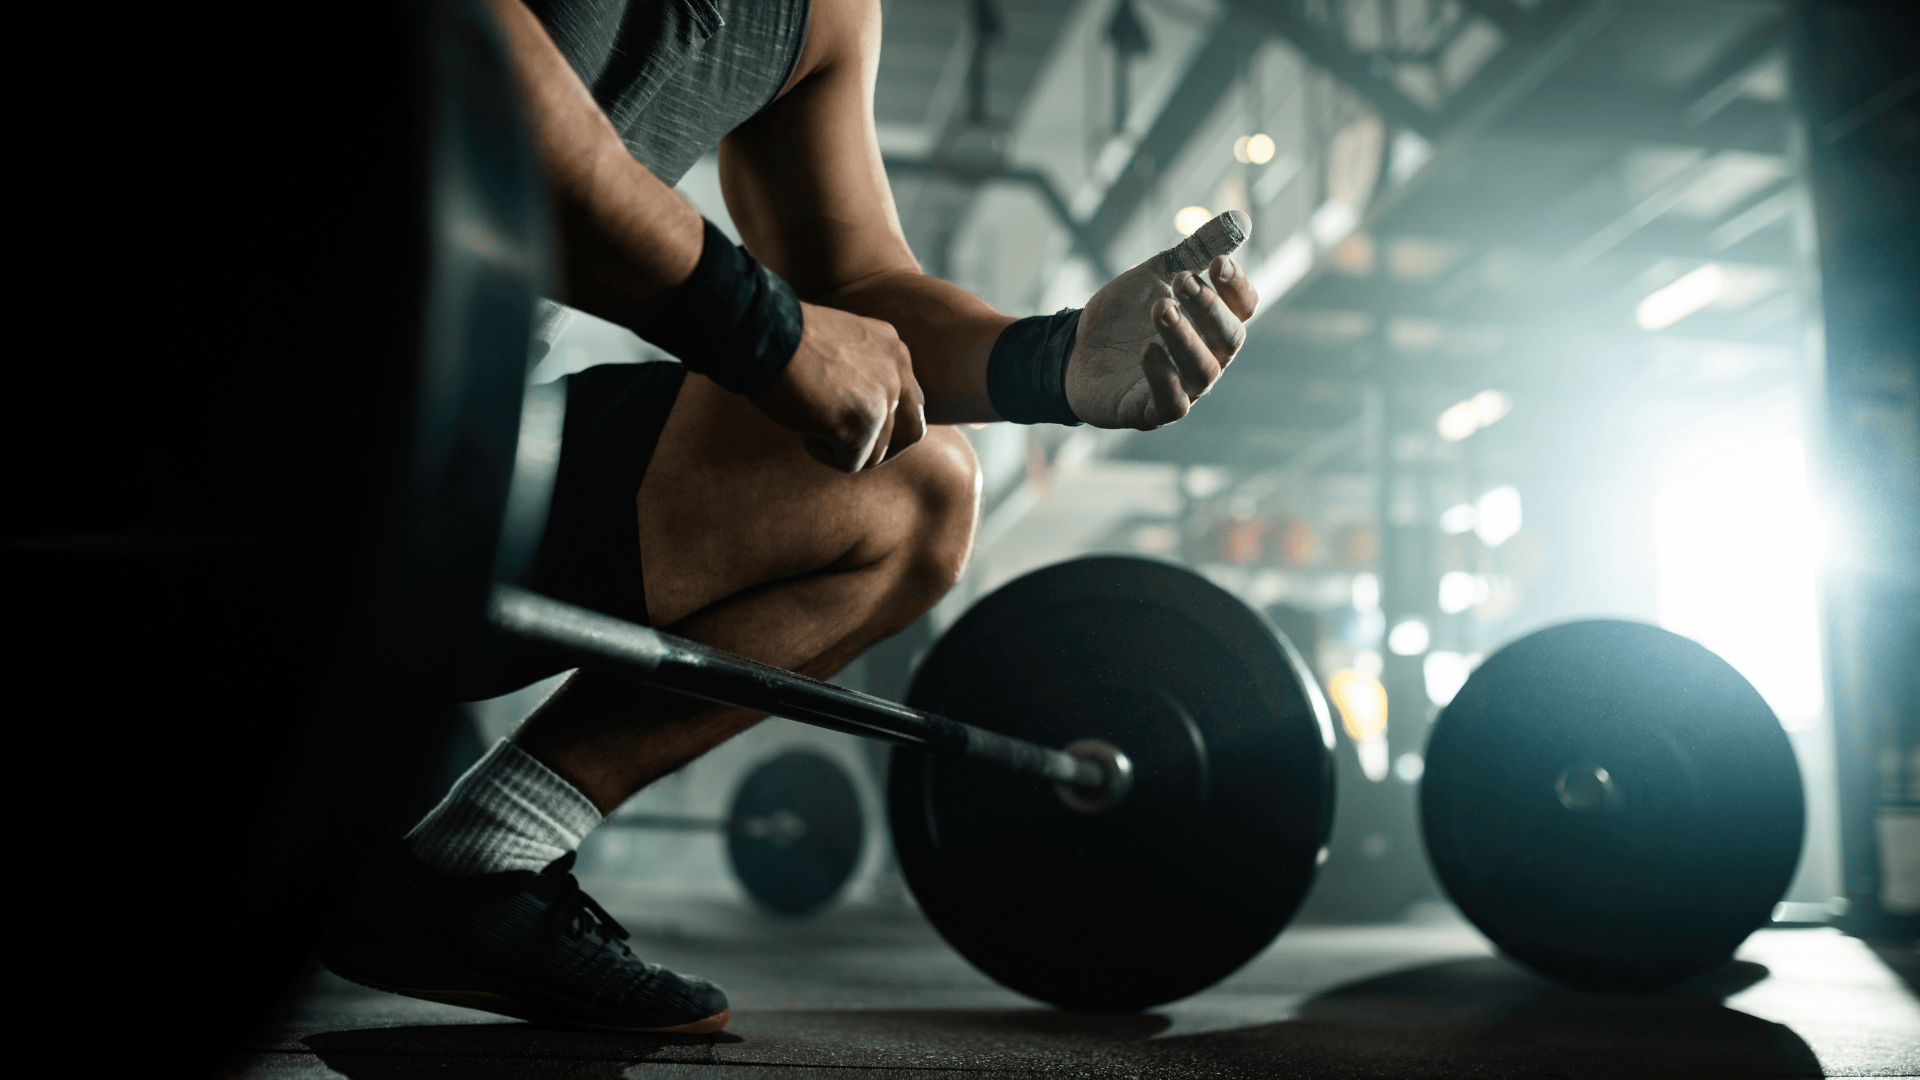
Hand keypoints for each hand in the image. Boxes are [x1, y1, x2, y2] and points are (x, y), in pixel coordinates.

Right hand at [751, 301, 926, 470]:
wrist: (763, 332)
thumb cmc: (784, 340)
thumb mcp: (838, 346)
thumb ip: (862, 373)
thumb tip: (864, 414)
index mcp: (892, 349)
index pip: (911, 401)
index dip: (887, 422)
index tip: (855, 424)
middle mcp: (896, 372)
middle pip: (910, 432)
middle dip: (880, 447)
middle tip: (847, 448)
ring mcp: (882, 399)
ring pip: (875, 453)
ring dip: (842, 448)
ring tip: (809, 421)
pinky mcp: (861, 425)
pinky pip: (850, 462)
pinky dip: (824, 453)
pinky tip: (804, 428)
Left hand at [1065, 220, 1258, 429]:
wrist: (1075, 350)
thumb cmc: (1125, 315)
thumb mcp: (1156, 274)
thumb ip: (1194, 251)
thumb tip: (1238, 219)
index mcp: (1212, 323)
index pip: (1244, 306)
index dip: (1236, 285)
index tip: (1217, 262)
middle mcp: (1207, 357)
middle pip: (1230, 338)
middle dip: (1209, 309)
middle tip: (1183, 282)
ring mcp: (1184, 388)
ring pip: (1204, 371)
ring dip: (1185, 338)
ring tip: (1161, 310)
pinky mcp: (1152, 412)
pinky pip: (1172, 404)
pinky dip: (1164, 378)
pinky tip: (1148, 351)